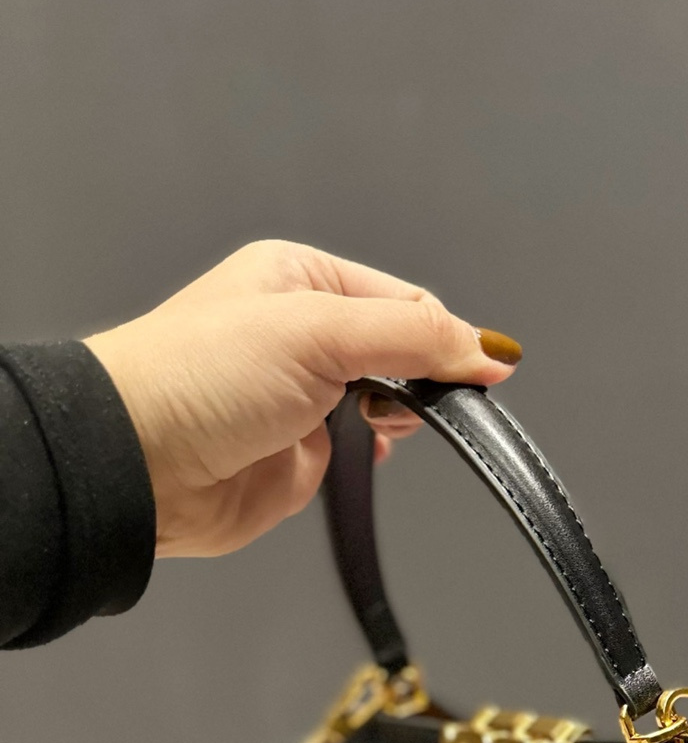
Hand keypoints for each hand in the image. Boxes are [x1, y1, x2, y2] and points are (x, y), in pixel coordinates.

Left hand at [85, 240, 522, 558]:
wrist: (140, 463)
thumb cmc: (199, 377)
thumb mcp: (318, 332)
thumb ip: (412, 337)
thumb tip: (493, 351)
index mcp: (305, 278)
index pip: (407, 301)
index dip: (444, 337)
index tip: (470, 374)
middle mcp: (306, 332)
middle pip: (406, 352)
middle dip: (423, 380)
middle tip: (409, 402)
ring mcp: (306, 395)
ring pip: (391, 404)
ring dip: (401, 419)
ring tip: (377, 427)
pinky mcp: (304, 451)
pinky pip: (365, 451)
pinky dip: (378, 455)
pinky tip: (369, 453)